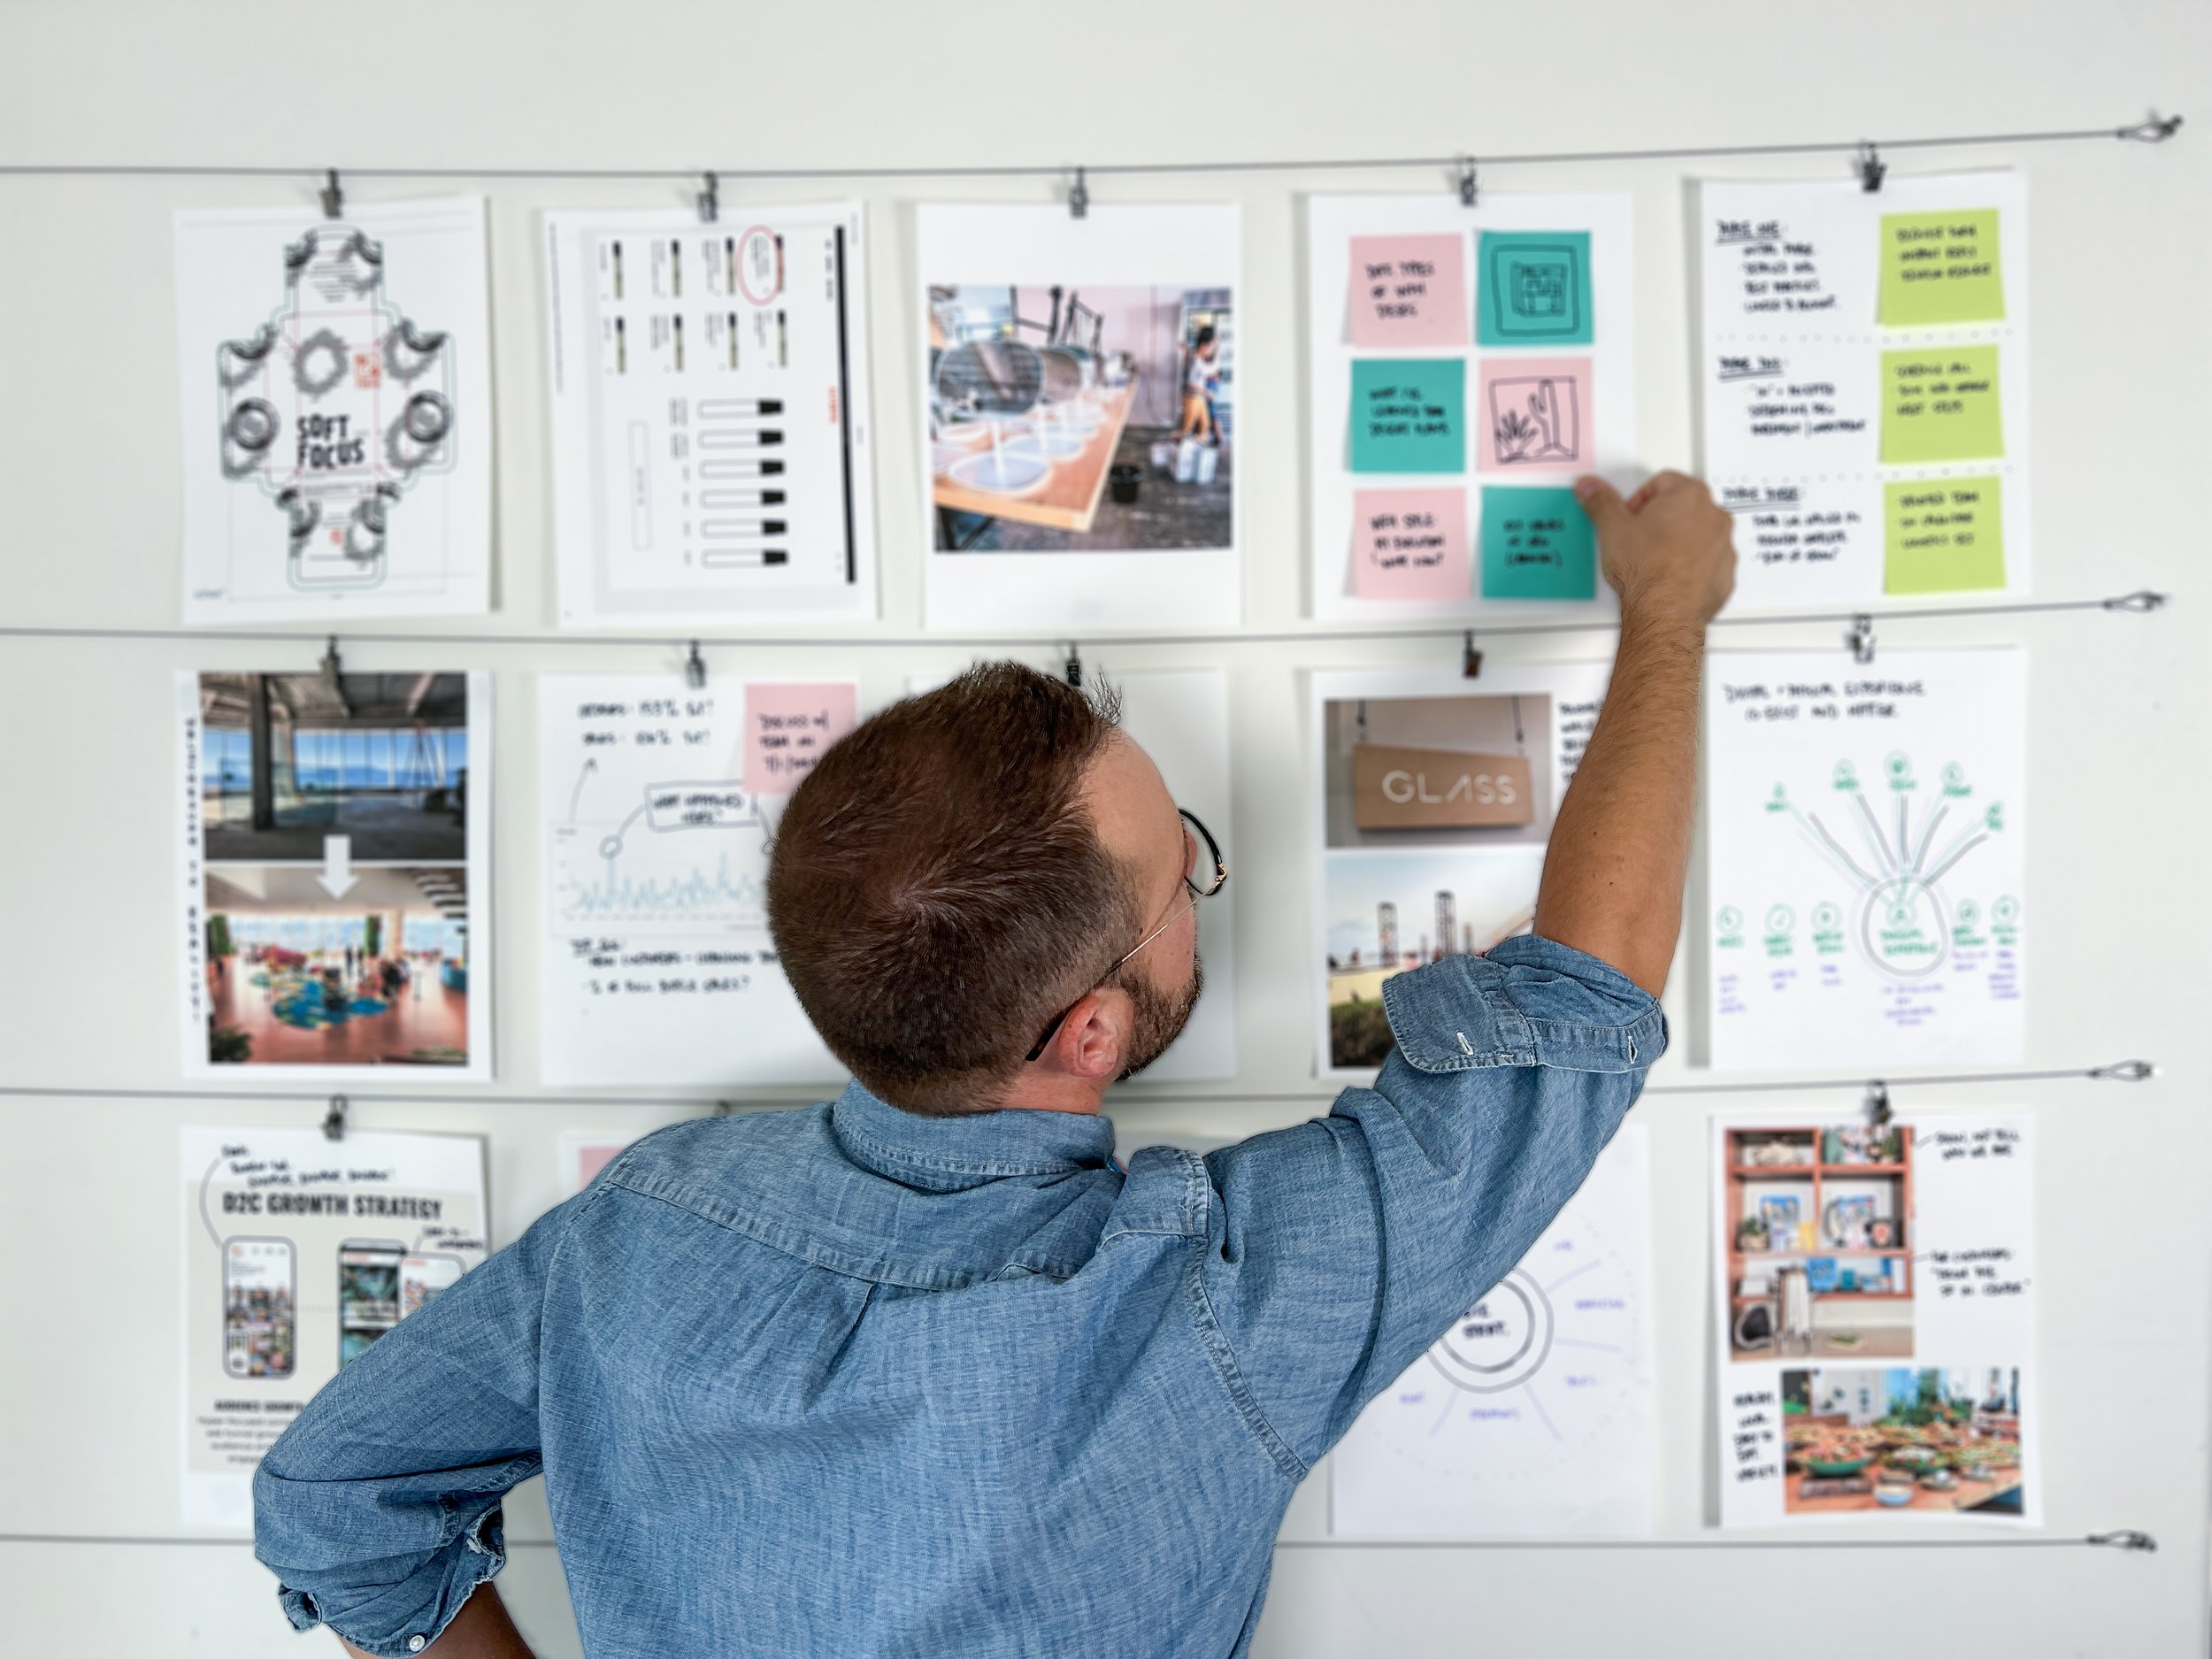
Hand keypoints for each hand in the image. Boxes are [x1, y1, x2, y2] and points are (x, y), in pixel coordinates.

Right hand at [1575, 470, 1735, 628]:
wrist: (1664, 613)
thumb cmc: (1647, 572)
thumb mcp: (1612, 530)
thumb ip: (1601, 502)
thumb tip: (1591, 487)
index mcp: (1689, 496)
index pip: (1661, 482)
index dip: (1638, 500)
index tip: (1630, 517)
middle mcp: (1714, 516)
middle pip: (1683, 506)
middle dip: (1661, 519)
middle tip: (1640, 538)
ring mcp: (1723, 545)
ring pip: (1699, 533)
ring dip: (1679, 541)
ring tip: (1654, 559)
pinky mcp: (1725, 573)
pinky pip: (1708, 561)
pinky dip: (1692, 565)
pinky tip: (1670, 576)